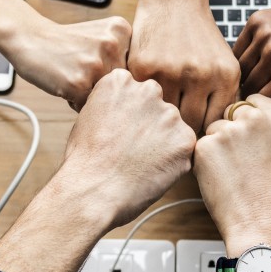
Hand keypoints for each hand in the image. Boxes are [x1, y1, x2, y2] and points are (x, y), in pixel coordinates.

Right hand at [4, 16, 130, 108]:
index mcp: (122, 30)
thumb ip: (123, 55)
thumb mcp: (101, 35)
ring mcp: (96, 64)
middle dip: (104, 86)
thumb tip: (144, 93)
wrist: (29, 37)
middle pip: (122, 85)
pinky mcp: (79, 83)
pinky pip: (88, 107)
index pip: (134, 69)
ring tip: (73, 76)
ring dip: (90, 95)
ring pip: (107, 98)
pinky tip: (64, 83)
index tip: (96, 62)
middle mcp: (113, 45)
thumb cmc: (65, 42)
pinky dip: (76, 101)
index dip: (114, 73)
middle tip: (81, 70)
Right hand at [57, 68, 196, 228]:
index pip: (136, 93)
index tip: (119, 132)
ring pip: (172, 128)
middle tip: (131, 151)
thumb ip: (114, 104)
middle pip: (157, 107)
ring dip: (163, 143)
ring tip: (139, 164)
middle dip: (149, 126)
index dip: (129, 116)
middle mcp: (148, 90)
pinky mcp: (185, 139)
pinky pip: (183, 149)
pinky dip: (173, 162)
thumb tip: (128, 109)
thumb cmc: (85, 160)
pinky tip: (151, 171)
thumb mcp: (89, 116)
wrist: (92, 190)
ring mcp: (169, 114)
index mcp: (121, 80)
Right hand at [128, 0, 239, 132]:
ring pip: (165, 116)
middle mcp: (201, 75)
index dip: (204, 133)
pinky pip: (144, 100)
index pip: (214, 124)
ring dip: (161, 118)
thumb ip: (222, 98)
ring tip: (158, 118)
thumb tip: (217, 139)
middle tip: (173, 130)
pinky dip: (143, 102)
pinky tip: (144, 100)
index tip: (194, 133)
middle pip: (190, 125)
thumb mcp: (223, 63)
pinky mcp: (144, 68)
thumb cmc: (199, 37)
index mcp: (225, 76)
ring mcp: (171, 72)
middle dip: (182, 129)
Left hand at [194, 94, 270, 255]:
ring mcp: (229, 131)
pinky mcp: (206, 146)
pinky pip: (200, 146)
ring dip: (216, 146)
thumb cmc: (269, 190)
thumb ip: (265, 126)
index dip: (246, 119)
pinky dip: (204, 161)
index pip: (251, 100)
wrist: (258, 220)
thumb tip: (245, 111)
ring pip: (213, 129)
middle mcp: (254, 118)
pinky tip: (220, 178)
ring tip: (233, 172)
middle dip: (230, 130)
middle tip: (241, 161)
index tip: (249, 138)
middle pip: (230, 112)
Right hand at [232, 0, 270, 116]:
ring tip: (264, 75)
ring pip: (239, 68)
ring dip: (248, 75)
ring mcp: (264, 35)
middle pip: (247, 87)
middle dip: (255, 93)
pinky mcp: (257, 21)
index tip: (270, 105)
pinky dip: (245, 56)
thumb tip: (270, 117)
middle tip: (266, 91)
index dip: (264, 108)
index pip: (260, 104)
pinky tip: (259, 58)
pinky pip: (239, 48)